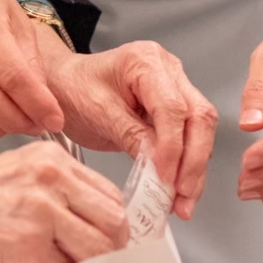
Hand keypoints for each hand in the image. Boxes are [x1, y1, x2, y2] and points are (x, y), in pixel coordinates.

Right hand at [0, 141, 126, 262]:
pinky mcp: (31, 242)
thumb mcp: (15, 176)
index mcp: (49, 157)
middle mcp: (50, 177)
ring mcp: (42, 209)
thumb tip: (92, 222)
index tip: (108, 238)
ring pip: (101, 246)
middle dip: (110, 245)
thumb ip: (56, 191)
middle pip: (114, 218)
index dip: (111, 221)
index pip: (109, 192)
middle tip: (95, 259)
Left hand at [45, 43, 216, 219]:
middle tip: (182, 195)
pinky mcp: (173, 108)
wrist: (62, 85)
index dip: (173, 146)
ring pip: (200, 130)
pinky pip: (189, 138)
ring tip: (183, 202)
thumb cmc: (73, 89)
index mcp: (146, 60)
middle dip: (193, 161)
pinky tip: (179, 190)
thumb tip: (160, 166)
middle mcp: (167, 69)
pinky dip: (186, 166)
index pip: (172, 107)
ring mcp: (174, 87)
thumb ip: (131, 136)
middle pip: (198, 117)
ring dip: (194, 169)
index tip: (166, 177)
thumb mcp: (97, 113)